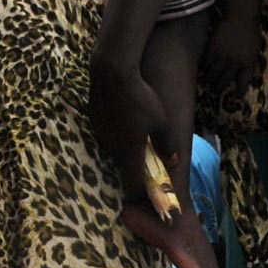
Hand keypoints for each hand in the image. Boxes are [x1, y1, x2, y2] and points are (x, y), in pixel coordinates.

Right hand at [88, 56, 174, 206]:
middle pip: (122, 167)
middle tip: (148, 164)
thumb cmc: (141, 98)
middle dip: (134, 169)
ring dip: (125, 148)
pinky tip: (125, 118)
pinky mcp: (93, 118)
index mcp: (128, 153)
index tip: (147, 196)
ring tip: (137, 136)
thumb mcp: (162, 123)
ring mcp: (100, 133)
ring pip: (114, 149)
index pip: (131, 185)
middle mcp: (111, 147)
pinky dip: (116, 133)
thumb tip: (174, 162)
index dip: (139, 194)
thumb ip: (168, 146)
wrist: (112, 71)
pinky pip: (107, 133)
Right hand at [202, 6, 260, 98]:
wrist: (242, 16)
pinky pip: (206, 60)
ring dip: (209, 78)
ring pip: (213, 72)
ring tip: (206, 81)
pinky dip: (203, 66)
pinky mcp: (214, 46)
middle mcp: (236, 61)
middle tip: (215, 91)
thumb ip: (248, 63)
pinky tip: (201, 68)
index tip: (236, 97)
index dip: (239, 91)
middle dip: (219, 87)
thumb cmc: (251, 32)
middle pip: (224, 80)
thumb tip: (240, 73)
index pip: (243, 82)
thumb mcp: (254, 51)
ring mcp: (224, 54)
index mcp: (249, 63)